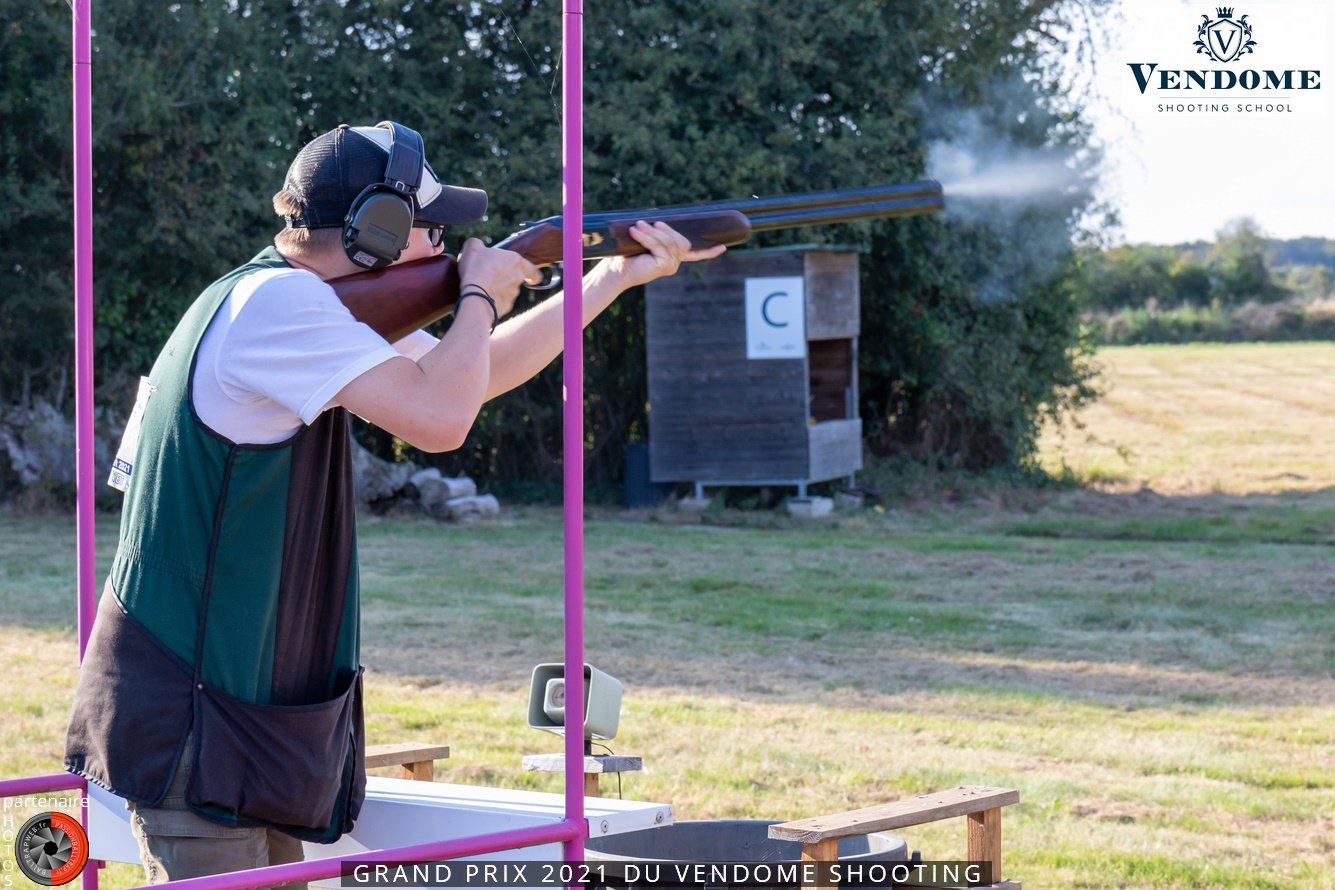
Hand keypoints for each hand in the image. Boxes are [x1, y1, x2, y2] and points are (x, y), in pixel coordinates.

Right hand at [457, 238, 542, 317]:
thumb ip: (478, 244)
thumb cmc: (475, 268)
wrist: (474, 296)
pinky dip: (493, 301)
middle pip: (517, 279)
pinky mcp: (506, 307)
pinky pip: (500, 303)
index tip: (531, 279)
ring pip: (509, 292)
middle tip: (492, 278)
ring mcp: (513, 294)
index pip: (533, 270)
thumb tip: (477, 245)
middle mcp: (518, 278)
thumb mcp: (472, 247)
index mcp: (515, 260)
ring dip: (499, 290)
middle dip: (507, 279)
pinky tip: (481, 298)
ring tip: (482, 288)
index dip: (533, 275)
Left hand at [598, 221, 726, 289]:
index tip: (723, 247)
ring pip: (668, 242)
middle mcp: (674, 263)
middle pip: (680, 240)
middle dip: (663, 230)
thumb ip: (656, 231)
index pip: (695, 254)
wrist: (615, 271)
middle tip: (643, 223)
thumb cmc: (627, 255)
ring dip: (652, 232)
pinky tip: (635, 232)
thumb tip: (658, 218)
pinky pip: (659, 246)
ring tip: (636, 227)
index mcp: (672, 257)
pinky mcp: (663, 266)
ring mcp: (670, 266)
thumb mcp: (645, 239)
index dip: (709, 251)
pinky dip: (646, 237)